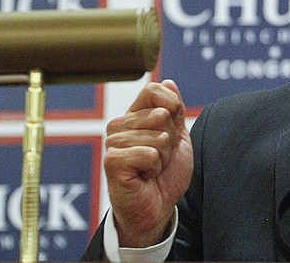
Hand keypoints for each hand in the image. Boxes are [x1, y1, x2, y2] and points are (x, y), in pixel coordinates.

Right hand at [103, 80, 192, 247]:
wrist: (158, 208)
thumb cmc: (166, 175)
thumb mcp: (178, 137)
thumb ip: (174, 110)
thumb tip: (168, 82)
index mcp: (134, 116)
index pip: (154, 90)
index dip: (173, 108)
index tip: (171, 132)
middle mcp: (120, 125)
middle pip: (161, 114)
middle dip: (171, 140)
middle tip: (160, 158)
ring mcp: (113, 143)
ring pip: (158, 136)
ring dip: (163, 157)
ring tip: (152, 169)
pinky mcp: (112, 162)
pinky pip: (148, 154)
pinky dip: (155, 168)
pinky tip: (144, 177)